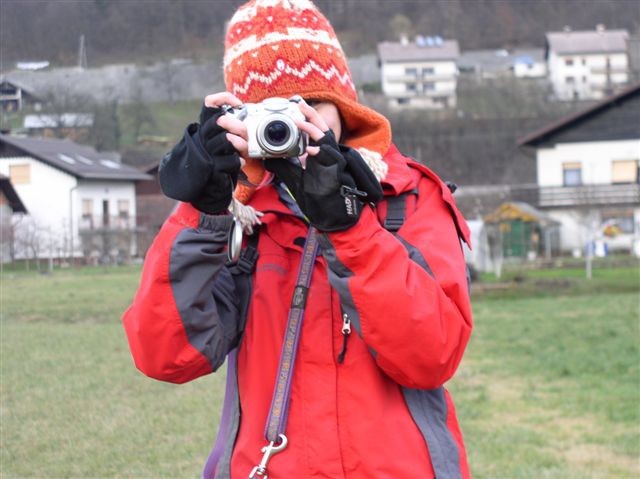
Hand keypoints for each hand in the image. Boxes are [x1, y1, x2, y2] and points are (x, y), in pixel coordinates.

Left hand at [264, 100, 381, 230]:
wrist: (334, 215)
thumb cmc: (319, 199)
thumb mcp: (297, 180)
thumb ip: (284, 168)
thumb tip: (268, 159)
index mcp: (319, 154)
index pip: (314, 131)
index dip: (307, 118)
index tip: (295, 107)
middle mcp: (328, 154)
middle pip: (322, 128)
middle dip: (311, 115)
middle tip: (299, 104)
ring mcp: (333, 162)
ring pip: (326, 139)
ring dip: (312, 129)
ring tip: (299, 121)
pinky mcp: (336, 171)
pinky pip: (329, 158)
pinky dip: (319, 153)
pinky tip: (310, 151)